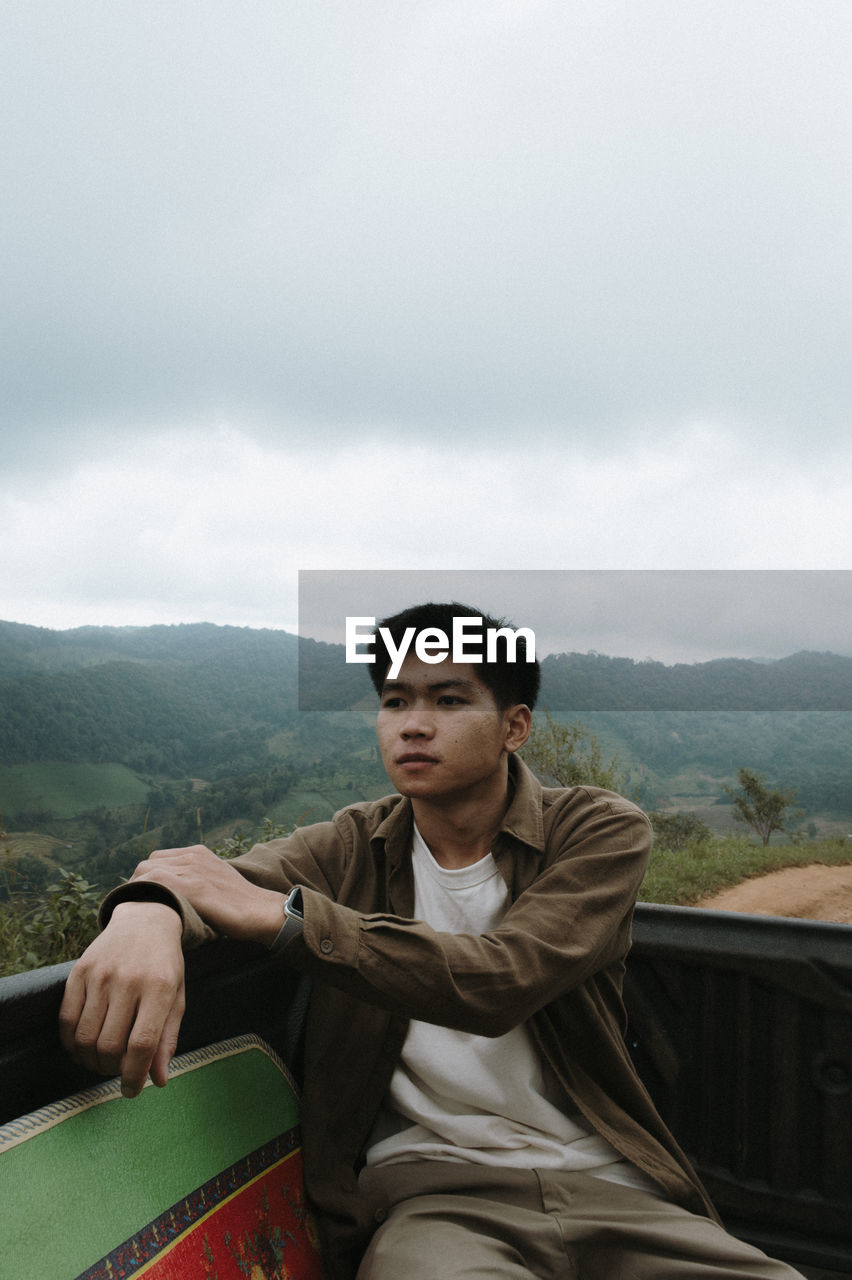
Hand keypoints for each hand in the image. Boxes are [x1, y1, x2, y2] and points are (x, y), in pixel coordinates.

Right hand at [59, 901, 184, 1097]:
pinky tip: (82, 1047)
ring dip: (90, 1061)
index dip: (134, 1076)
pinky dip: (71, 1044)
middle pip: (110, 1046)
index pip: (142, 1044)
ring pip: (85, 1038)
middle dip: (111, 1070)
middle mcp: (128, 980)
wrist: (145, 921)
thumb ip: (167, 1039)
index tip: (131, 1091)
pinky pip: (66, 1020)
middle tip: (117, 1071)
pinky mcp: (78, 972)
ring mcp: (100, 975)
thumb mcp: (176, 998)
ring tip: (101, 1061)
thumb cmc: (165, 966)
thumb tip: (158, 1081)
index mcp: (159, 988)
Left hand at [130, 844, 285, 944]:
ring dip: (137, 893)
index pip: (156, 859)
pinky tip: (144, 915)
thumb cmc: (238, 905)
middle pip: (147, 864)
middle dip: (136, 885)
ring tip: (136, 915)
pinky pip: (156, 883)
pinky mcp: (195, 887)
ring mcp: (193, 870)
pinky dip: (144, 896)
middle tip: (136, 909)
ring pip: (147, 873)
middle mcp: (193, 856)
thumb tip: (170, 896)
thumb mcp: (214, 882)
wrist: (261, 911)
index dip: (145, 879)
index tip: (142, 899)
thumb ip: (194, 881)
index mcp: (198, 852)